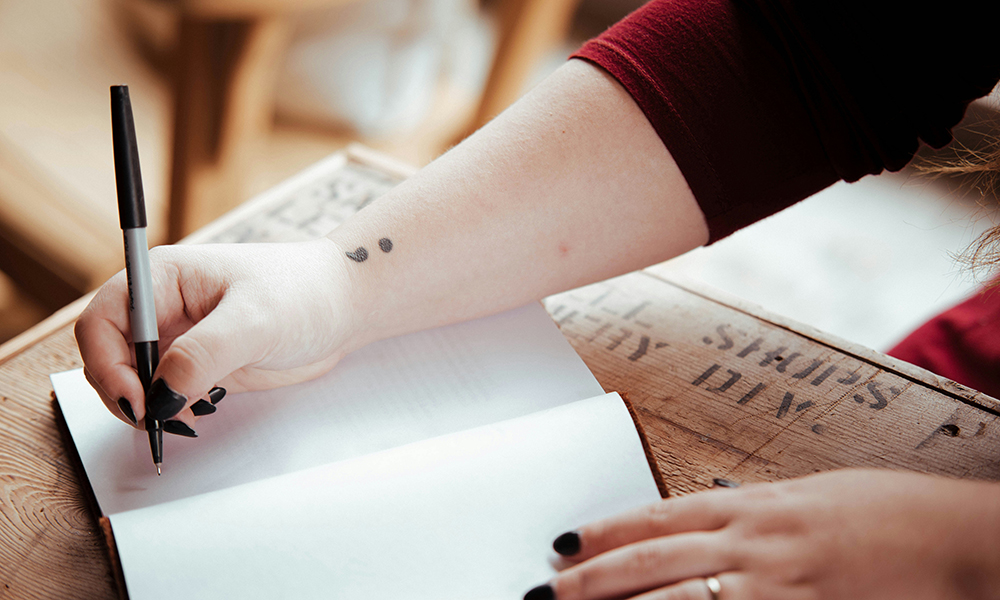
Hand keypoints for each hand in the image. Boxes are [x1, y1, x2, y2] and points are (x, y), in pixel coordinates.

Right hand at [75, 239, 356, 429]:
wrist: (345, 307)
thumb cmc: (305, 292)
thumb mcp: (255, 320)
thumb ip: (205, 353)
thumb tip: (161, 393)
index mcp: (163, 279)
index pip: (103, 321)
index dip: (107, 362)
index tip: (136, 398)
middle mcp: (162, 308)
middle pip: (109, 357)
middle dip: (124, 392)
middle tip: (158, 420)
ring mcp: (179, 339)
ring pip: (133, 382)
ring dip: (147, 408)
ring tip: (186, 418)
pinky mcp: (199, 366)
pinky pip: (164, 396)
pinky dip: (168, 413)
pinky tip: (198, 416)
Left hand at [533, 469, 999, 599]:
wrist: (959, 541)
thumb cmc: (886, 513)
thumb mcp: (808, 496)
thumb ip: (750, 511)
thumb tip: (699, 520)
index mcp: (755, 505)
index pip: (658, 516)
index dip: (606, 530)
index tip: (563, 542)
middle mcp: (756, 544)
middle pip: (654, 562)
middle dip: (592, 582)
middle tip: (543, 593)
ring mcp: (779, 588)